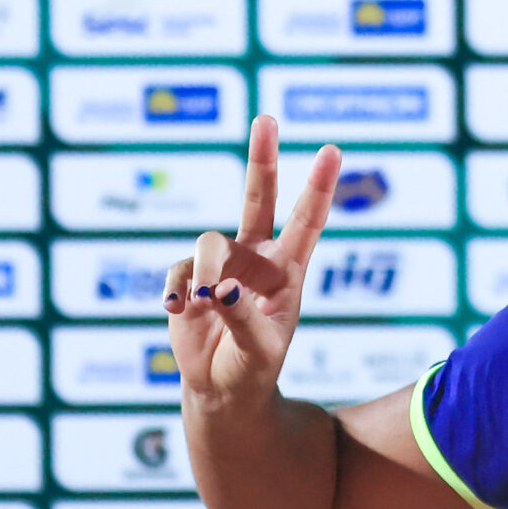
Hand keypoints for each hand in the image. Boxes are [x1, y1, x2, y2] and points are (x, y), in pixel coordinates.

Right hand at [164, 115, 338, 405]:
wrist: (223, 390)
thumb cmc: (254, 368)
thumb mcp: (260, 350)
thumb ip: (242, 317)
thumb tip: (217, 288)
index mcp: (288, 271)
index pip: (307, 221)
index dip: (318, 186)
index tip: (333, 149)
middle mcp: (257, 258)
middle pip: (259, 197)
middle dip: (262, 158)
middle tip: (266, 118)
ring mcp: (221, 265)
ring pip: (208, 244)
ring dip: (202, 273)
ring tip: (200, 303)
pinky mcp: (188, 278)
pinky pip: (177, 271)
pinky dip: (175, 290)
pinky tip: (177, 311)